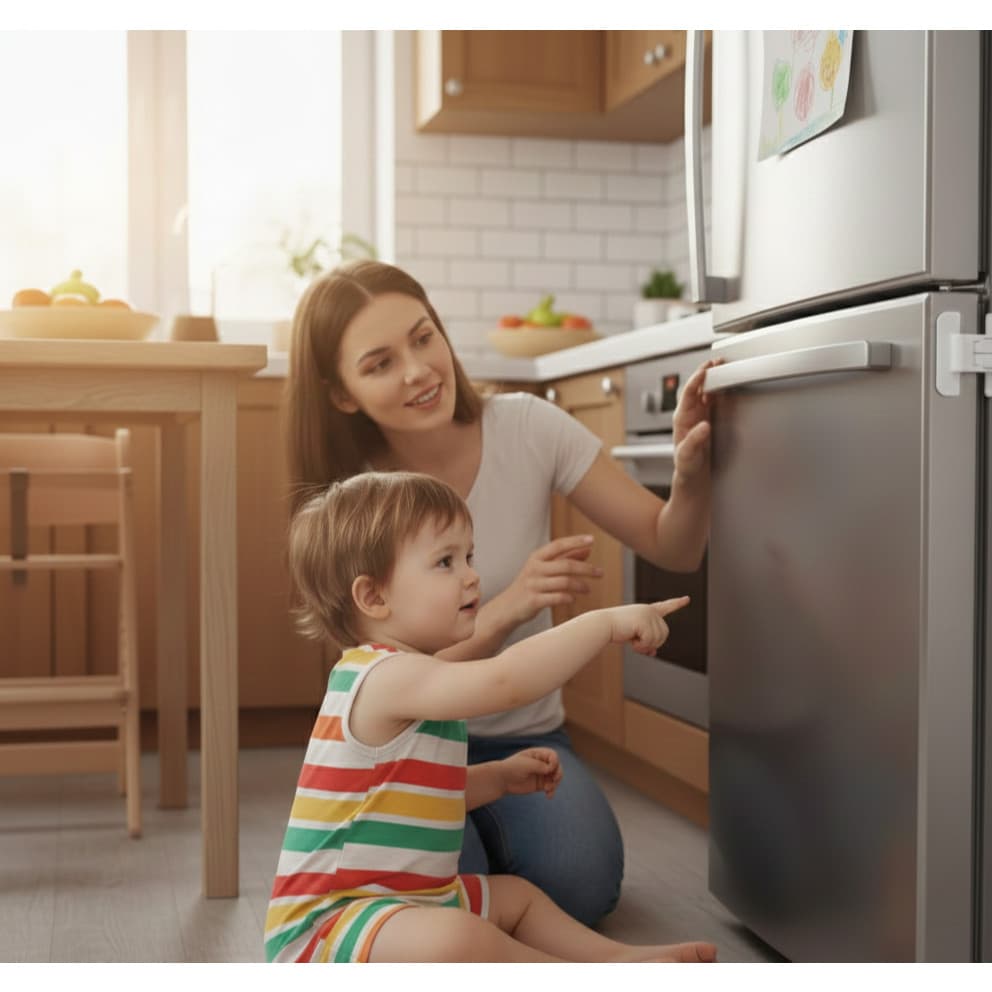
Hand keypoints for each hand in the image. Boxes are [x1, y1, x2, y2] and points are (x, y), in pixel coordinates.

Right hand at [500, 534, 602, 624]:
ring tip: (588, 589)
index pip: (558, 545)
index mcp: (537, 557)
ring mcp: (533, 585)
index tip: (592, 539)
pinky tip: (574, 599)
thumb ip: (566, 558)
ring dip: (580, 585)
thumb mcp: (545, 569)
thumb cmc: (531, 585)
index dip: (575, 541)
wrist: (507, 607)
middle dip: (586, 569)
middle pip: (565, 565)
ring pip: (564, 582)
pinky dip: (568, 598)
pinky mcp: (534, 600)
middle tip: (600, 573)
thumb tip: (588, 548)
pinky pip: (557, 597)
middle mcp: (534, 568)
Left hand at [500, 747, 562, 798]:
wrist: (502, 780)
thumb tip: (551, 769)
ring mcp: (541, 774)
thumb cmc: (512, 768)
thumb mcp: (526, 764)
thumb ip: (540, 766)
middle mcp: (541, 763)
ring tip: (548, 789)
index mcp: (538, 754)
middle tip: (554, 780)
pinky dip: (552, 791)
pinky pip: (550, 787)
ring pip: (555, 778)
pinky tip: (548, 795)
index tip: (549, 769)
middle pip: (557, 766)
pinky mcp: (540, 785)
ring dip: (555, 783)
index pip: (553, 755)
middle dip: (558, 773)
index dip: (555, 762)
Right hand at [608, 596, 689, 654]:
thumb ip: (645, 643)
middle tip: (637, 642)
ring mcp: (648, 614)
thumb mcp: (634, 637)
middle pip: (665, 633)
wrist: (603, 625)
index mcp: (647, 610)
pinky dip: (641, 646)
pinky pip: (650, 641)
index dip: (677, 604)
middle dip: (652, 643)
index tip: (687, 599)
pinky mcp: (644, 621)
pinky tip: (632, 642)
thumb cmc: (615, 629)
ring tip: (632, 640)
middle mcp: (650, 610)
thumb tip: (653, 653)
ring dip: (645, 645)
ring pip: (659, 639)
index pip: (665, 606)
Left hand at [672, 358, 722, 481]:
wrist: (692, 472)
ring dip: (714, 378)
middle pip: (697, 386)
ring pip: (706, 390)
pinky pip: (713, 399)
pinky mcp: (708, 418)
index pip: (689, 392)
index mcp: (682, 418)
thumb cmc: (686, 464)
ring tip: (723, 366)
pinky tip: (727, 383)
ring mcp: (699, 414)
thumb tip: (704, 426)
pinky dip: (720, 389)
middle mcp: (689, 413)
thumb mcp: (687, 454)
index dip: (697, 379)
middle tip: (718, 361)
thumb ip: (694, 440)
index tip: (706, 369)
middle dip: (707, 372)